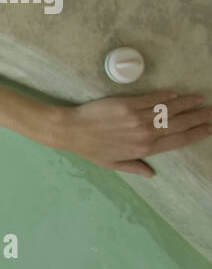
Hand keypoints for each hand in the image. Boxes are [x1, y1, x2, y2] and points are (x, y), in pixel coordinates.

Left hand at [57, 90, 211, 176]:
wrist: (70, 130)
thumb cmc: (89, 148)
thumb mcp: (112, 164)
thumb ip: (134, 167)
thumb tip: (151, 174)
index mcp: (144, 150)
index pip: (178, 140)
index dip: (196, 133)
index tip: (209, 128)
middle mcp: (144, 134)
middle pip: (179, 124)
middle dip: (199, 117)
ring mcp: (136, 118)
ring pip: (169, 109)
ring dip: (187, 103)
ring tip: (199, 99)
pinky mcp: (127, 104)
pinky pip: (151, 99)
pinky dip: (165, 96)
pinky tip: (175, 94)